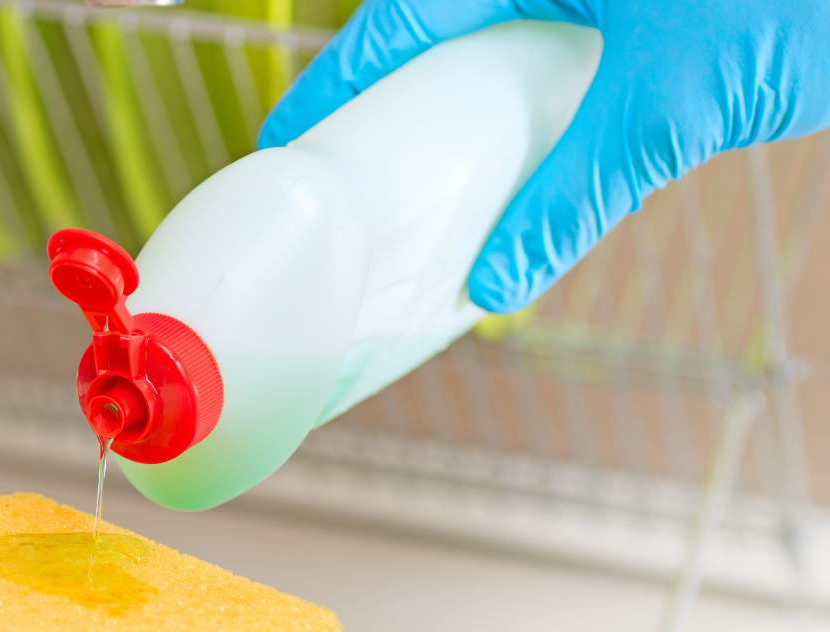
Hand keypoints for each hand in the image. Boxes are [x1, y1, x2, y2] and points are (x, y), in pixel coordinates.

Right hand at [259, 0, 829, 312]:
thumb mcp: (671, 102)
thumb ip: (578, 190)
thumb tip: (498, 283)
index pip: (397, 20)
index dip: (335, 85)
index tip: (283, 142)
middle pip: (432, 36)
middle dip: (382, 105)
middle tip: (337, 179)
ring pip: (492, 53)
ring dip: (451, 118)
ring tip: (405, 188)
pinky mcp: (638, 15)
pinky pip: (551, 66)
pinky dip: (522, 120)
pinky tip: (510, 170)